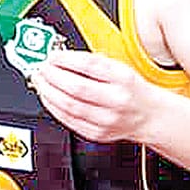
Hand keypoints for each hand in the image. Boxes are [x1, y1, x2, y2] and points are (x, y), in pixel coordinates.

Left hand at [28, 49, 158, 144]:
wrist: (149, 115)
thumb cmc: (130, 89)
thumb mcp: (119, 67)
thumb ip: (93, 61)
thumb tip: (60, 56)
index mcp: (123, 78)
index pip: (89, 65)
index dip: (65, 59)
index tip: (52, 55)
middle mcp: (116, 100)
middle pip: (76, 88)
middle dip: (52, 76)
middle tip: (41, 68)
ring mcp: (107, 120)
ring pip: (69, 106)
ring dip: (48, 92)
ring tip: (40, 81)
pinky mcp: (97, 133)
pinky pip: (69, 120)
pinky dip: (53, 107)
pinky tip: (48, 98)